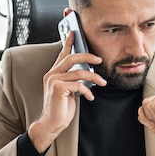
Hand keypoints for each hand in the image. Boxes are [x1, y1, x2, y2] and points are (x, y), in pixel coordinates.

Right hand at [28, 31, 106, 151]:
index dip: (68, 42)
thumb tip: (88, 73)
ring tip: (102, 83)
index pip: (62, 54)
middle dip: (87, 56)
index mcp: (54, 73)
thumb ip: (74, 80)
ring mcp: (54, 80)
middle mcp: (52, 74)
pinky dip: (87, 91)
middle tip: (99, 59)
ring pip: (79, 72)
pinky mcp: (58, 88)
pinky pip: (78, 85)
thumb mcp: (69, 91)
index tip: (74, 32)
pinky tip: (90, 97)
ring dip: (94, 77)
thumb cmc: (61, 108)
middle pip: (71, 57)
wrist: (52, 123)